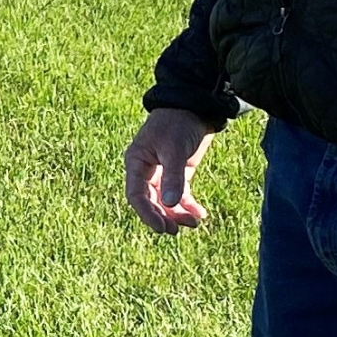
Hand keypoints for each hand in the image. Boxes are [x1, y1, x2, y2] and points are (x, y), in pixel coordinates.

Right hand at [124, 107, 220, 233]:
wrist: (195, 106)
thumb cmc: (178, 123)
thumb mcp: (174, 149)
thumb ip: (172, 177)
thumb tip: (171, 205)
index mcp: (136, 162)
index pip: (136, 195)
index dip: (147, 213)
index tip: (162, 227)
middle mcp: (146, 170)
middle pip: (151, 201)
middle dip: (163, 217)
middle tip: (175, 231)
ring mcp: (162, 172)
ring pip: (166, 201)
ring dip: (177, 214)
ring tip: (193, 223)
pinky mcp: (178, 172)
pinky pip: (180, 195)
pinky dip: (188, 206)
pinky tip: (199, 214)